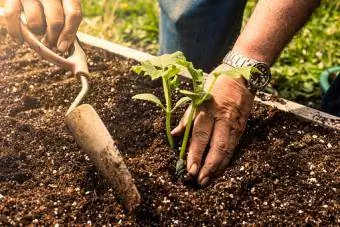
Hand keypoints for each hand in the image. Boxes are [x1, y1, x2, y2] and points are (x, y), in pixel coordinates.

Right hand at [4, 0, 81, 50]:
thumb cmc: (53, 4)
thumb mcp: (64, 9)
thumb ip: (67, 24)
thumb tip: (64, 47)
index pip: (73, 15)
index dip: (68, 34)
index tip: (62, 48)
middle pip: (55, 22)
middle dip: (53, 38)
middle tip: (51, 43)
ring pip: (35, 23)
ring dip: (37, 33)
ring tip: (38, 32)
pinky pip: (12, 16)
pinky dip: (16, 32)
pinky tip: (20, 40)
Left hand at [171, 64, 254, 185]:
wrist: (243, 75)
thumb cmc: (215, 85)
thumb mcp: (198, 96)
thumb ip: (187, 118)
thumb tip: (174, 136)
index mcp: (207, 109)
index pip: (200, 135)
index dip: (195, 153)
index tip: (189, 169)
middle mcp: (222, 118)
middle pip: (216, 146)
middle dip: (208, 166)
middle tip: (200, 180)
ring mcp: (234, 123)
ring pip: (227, 149)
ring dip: (218, 167)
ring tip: (208, 180)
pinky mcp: (242, 127)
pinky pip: (234, 147)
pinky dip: (226, 160)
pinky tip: (220, 169)